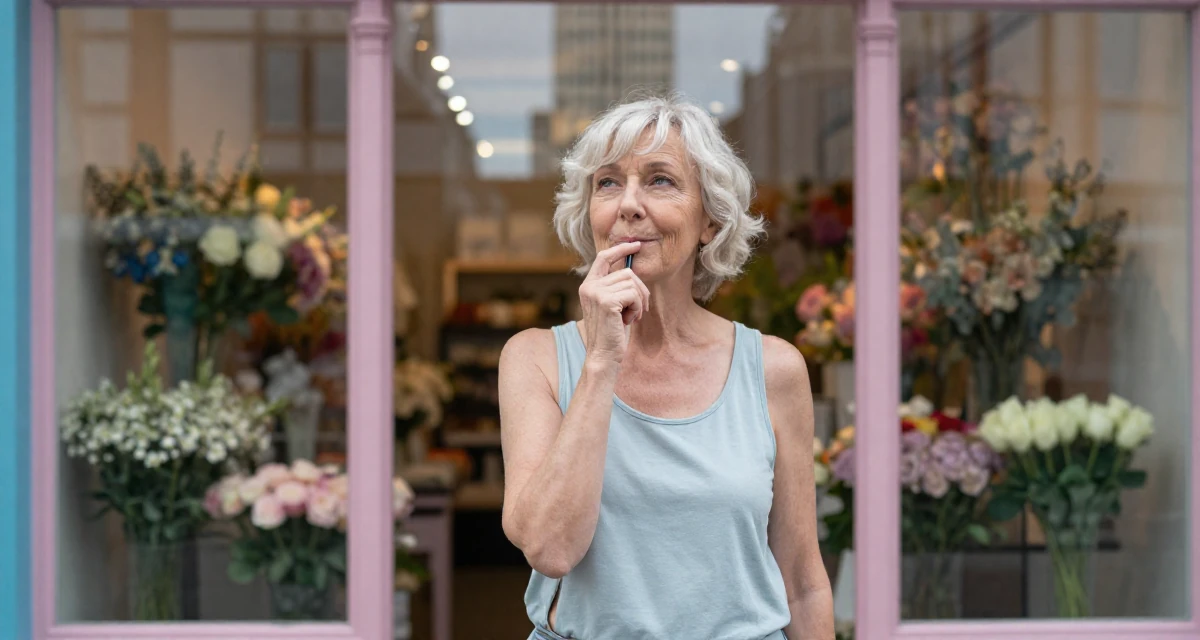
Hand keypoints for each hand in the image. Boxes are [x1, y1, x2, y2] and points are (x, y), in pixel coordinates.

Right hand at [577, 242, 649, 364]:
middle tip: (638, 309)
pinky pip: (634, 294)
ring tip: (631, 316)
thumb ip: (616, 287)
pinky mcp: (606, 301)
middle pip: (627, 273)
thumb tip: (632, 268)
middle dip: (640, 290)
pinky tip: (630, 320)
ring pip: (632, 283)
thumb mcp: (613, 305)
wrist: (603, 356)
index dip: (621, 249)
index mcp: (588, 286)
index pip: (604, 257)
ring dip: (639, 301)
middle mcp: (589, 286)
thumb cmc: (611, 333)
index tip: (636, 246)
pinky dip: (639, 308)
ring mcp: (596, 293)